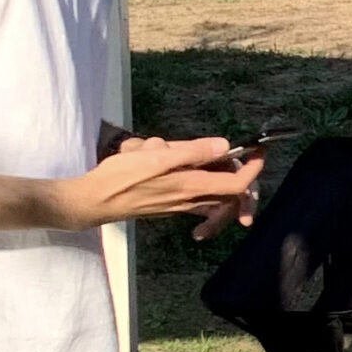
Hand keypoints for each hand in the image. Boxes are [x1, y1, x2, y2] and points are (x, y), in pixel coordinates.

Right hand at [64, 136, 262, 232]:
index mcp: (192, 187)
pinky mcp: (171, 205)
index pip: (238, 183)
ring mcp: (182, 205)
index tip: (258, 151)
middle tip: (226, 151)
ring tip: (171, 149)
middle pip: (230, 189)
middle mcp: (192, 200)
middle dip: (232, 168)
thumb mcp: (155, 157)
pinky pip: (192, 193)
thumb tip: (225, 145)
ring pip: (210, 188)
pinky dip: (187, 174)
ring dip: (203, 167)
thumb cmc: (120, 178)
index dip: (253, 168)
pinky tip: (162, 156)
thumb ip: (192, 152)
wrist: (93, 202)